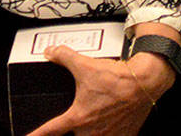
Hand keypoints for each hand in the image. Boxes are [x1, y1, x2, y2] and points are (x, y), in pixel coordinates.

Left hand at [26, 46, 173, 135]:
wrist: (144, 83)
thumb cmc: (116, 78)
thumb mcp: (86, 65)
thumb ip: (65, 57)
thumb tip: (51, 52)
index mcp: (78, 118)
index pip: (51, 131)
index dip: (36, 135)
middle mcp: (91, 132)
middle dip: (71, 133)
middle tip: (76, 123)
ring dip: (91, 133)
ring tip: (95, 124)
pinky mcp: (125, 135)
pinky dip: (111, 134)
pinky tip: (112, 125)